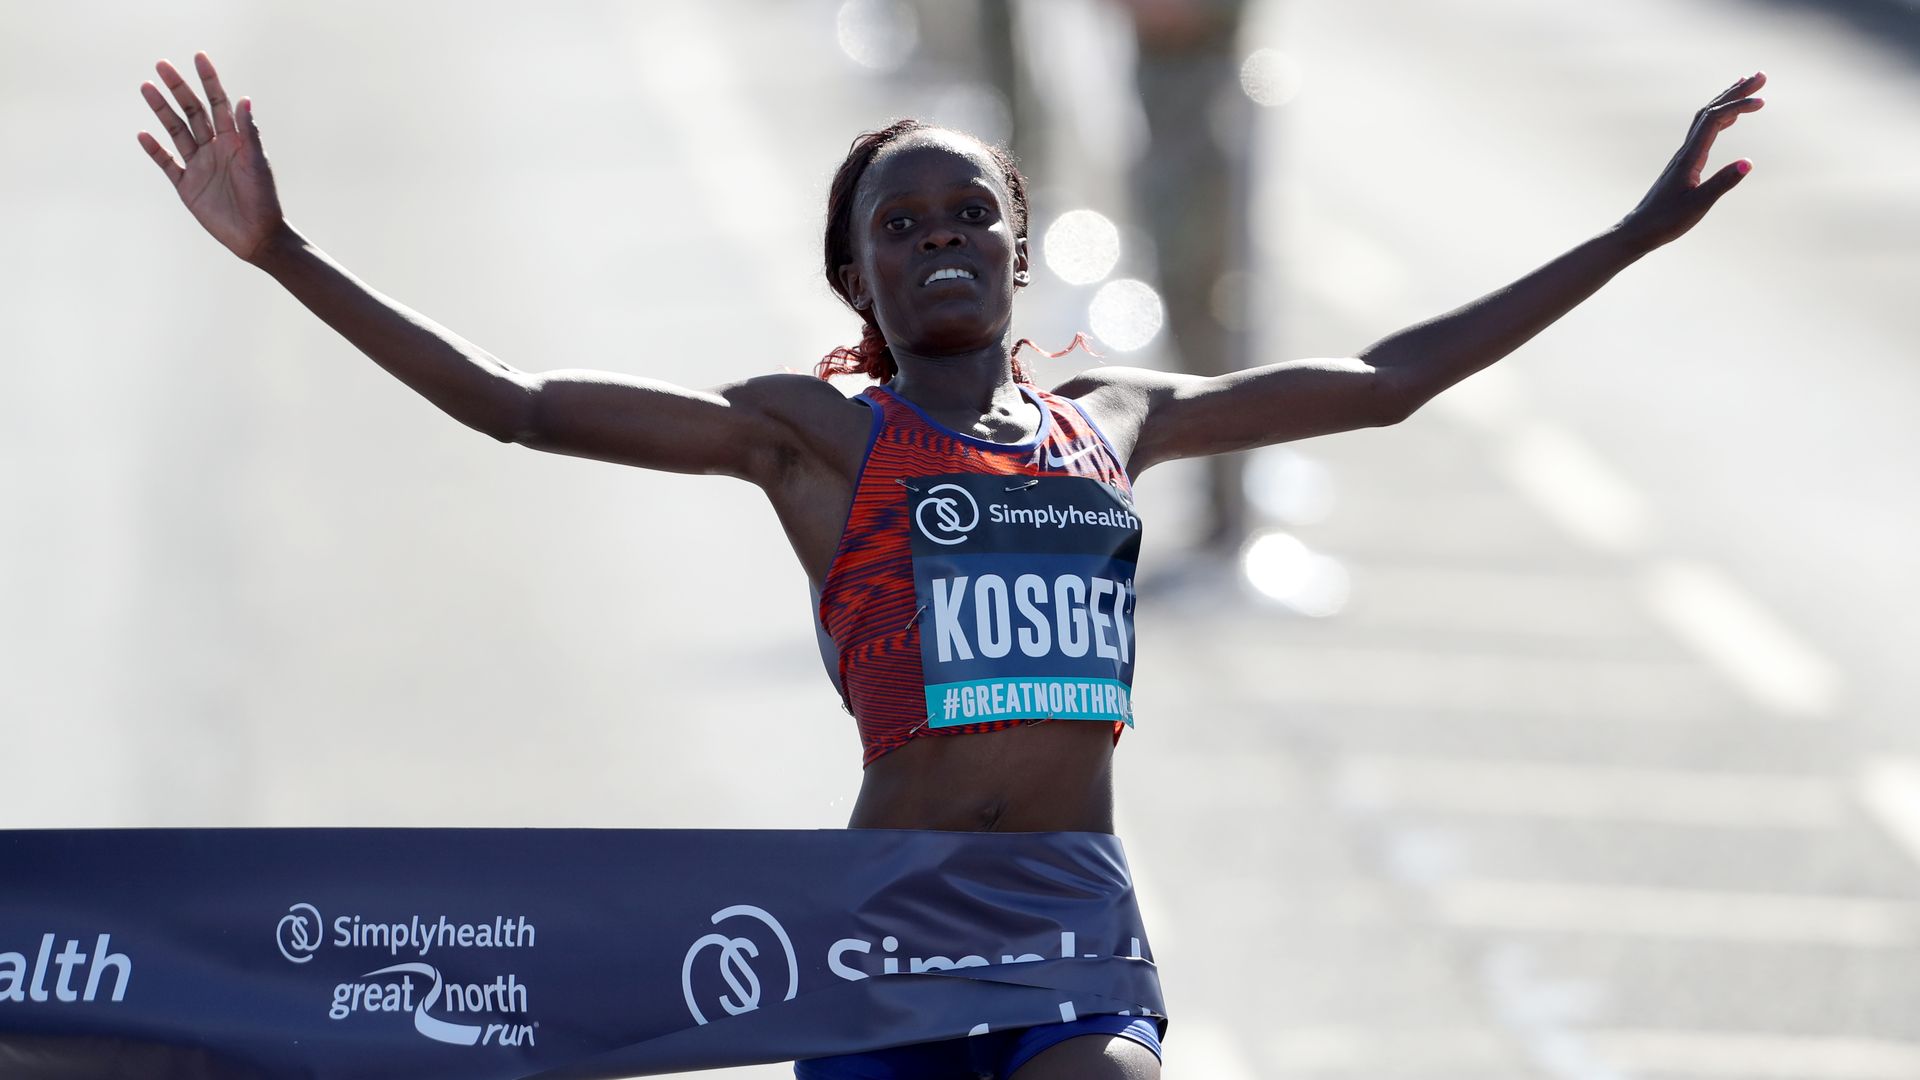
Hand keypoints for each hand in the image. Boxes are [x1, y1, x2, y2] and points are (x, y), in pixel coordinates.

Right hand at [137, 52, 284, 263]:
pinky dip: (155, 150)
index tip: (199, 57)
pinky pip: (167, 163)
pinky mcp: (187, 185)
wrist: (257, 235)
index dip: (209, 80)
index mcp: (234, 140)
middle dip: (179, 88)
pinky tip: (143, 134)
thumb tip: (243, 99)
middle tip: (162, 65)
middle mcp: (215, 148)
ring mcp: (199, 165)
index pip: (218, 103)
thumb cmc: (263, 198)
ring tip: (147, 87)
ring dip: (162, 110)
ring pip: (176, 131)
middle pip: (192, 111)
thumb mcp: (256, 163)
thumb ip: (248, 132)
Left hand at [1616, 71, 1765, 252]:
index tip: (1762, 101)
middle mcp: (1686, 151)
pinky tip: (1730, 118)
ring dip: (1727, 100)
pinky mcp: (1685, 163)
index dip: (1737, 106)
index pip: (1714, 120)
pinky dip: (1720, 118)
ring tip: (1747, 85)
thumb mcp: (1698, 205)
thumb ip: (1722, 183)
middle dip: (1736, 92)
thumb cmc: (1666, 221)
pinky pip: (1704, 132)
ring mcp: (1684, 155)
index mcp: (1690, 157)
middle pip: (1710, 111)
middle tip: (1761, 75)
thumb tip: (1749, 162)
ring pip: (1706, 118)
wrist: (1639, 230)